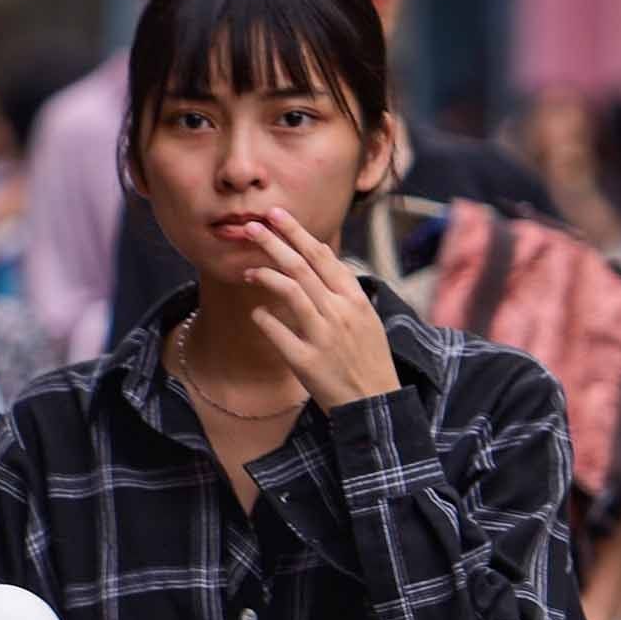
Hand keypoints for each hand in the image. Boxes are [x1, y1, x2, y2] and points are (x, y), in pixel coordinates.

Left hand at [235, 205, 399, 411]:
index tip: (275, 215)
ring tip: (246, 271)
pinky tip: (257, 314)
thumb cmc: (368, 360)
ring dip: (264, 275)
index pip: (322, 255)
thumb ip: (343, 292)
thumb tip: (320, 263)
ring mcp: (323, 336)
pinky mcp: (306, 361)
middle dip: (273, 242)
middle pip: (301, 266)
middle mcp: (340, 312)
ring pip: (290, 292)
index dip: (296, 232)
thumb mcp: (366, 319)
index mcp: (355, 299)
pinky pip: (277, 332)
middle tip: (250, 226)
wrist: (374, 404)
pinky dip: (263, 318)